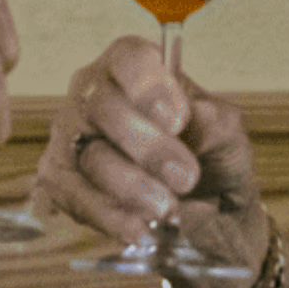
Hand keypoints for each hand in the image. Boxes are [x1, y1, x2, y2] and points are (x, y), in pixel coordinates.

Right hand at [36, 33, 262, 258]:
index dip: (148, 87)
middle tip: (184, 176)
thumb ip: (216, 125)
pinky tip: (139, 229)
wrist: (205, 213)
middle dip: (146, 146)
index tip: (176, 120)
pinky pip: (75, 195)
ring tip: (167, 208)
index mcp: (136, 67)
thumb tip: (198, 118)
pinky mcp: (60, 178)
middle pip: (102, 106)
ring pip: (90, 155)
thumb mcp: (227, 138)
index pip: (128, 58)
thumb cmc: (208, 158)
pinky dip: (110, 216)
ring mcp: (72, 135)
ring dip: (132, 187)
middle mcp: (95, 93)